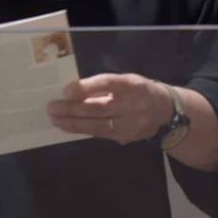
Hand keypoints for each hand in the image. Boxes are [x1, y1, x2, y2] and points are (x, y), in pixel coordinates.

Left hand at [46, 73, 173, 144]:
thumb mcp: (126, 80)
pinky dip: (82, 130)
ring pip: (98, 125)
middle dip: (73, 109)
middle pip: (99, 109)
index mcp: (133, 85)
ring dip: (73, 123)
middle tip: (52, 108)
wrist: (165, 110)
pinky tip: (67, 126)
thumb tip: (73, 91)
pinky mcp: (126, 137)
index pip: (109, 84)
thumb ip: (104, 86)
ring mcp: (131, 124)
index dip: (87, 87)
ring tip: (55, 119)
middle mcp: (133, 105)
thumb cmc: (138, 90)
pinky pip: (100, 134)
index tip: (66, 90)